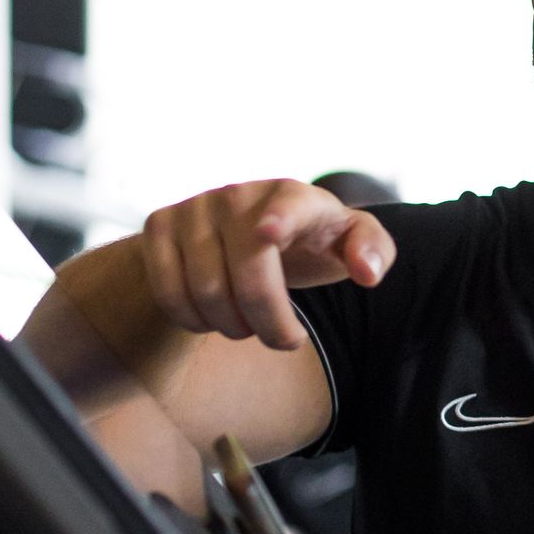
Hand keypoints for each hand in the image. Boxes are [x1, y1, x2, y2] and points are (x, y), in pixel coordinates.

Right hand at [141, 179, 394, 350]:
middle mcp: (240, 193)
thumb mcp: (348, 242)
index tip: (269, 234)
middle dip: (269, 322)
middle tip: (284, 340)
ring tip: (248, 325)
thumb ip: (373, 249)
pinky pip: (166, 289)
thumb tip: (367, 273)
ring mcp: (195, 206)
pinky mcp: (160, 224)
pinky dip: (190, 318)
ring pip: (204, 288)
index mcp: (294, 196)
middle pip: (248, 274)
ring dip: (230, 325)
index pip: (288, 205)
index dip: (278, 219)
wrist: (247, 229)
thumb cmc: (310, 241)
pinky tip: (211, 318)